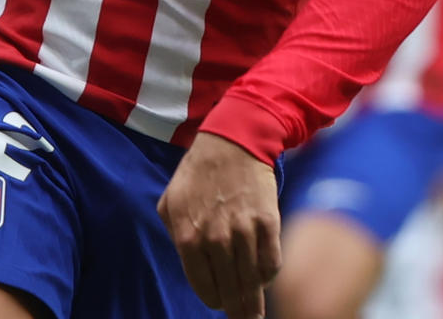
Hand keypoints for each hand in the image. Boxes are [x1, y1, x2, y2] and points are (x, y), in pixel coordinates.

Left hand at [158, 133, 282, 318]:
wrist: (232, 141)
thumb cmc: (197, 173)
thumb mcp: (170, 202)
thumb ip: (175, 234)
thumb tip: (189, 262)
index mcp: (187, 237)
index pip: (204, 286)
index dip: (213, 298)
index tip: (219, 301)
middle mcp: (215, 239)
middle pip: (230, 291)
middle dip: (237, 311)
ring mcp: (244, 232)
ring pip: (252, 282)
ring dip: (255, 303)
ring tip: (256, 316)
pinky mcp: (268, 223)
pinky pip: (272, 264)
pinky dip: (269, 276)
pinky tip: (265, 279)